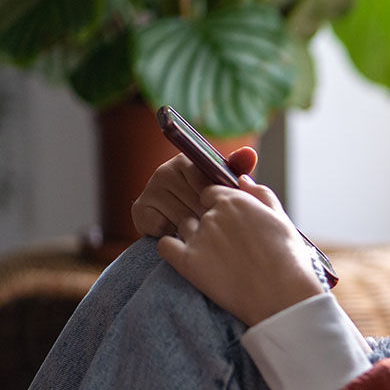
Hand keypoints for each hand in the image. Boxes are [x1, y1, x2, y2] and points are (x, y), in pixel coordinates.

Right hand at [132, 146, 257, 238]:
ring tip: (198, 229)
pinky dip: (174, 235)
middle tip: (212, 224)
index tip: (222, 211)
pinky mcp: (139, 209)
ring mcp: (150, 189)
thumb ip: (238, 170)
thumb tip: (250, 153)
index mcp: (187, 160)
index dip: (218, 203)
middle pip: (195, 201)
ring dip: (193, 229)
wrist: (184, 229)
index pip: (207, 184)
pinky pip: (165, 228)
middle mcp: (164, 170)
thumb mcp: (227, 187)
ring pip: (182, 217)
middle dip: (208, 218)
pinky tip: (178, 232)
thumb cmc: (210, 203)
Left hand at [155, 174, 324, 325]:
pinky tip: (188, 259)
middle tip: (226, 246)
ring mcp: (198, 237)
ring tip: (214, 257)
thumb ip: (260, 193)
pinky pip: (165, 246)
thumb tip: (242, 179)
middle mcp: (213, 214)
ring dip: (193, 237)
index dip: (218, 207)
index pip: (210, 193)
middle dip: (209, 224)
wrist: (282, 294)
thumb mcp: (280, 218)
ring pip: (183, 227)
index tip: (229, 224)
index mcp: (235, 199)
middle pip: (198, 211)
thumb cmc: (288, 258)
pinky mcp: (187, 262)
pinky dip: (172, 249)